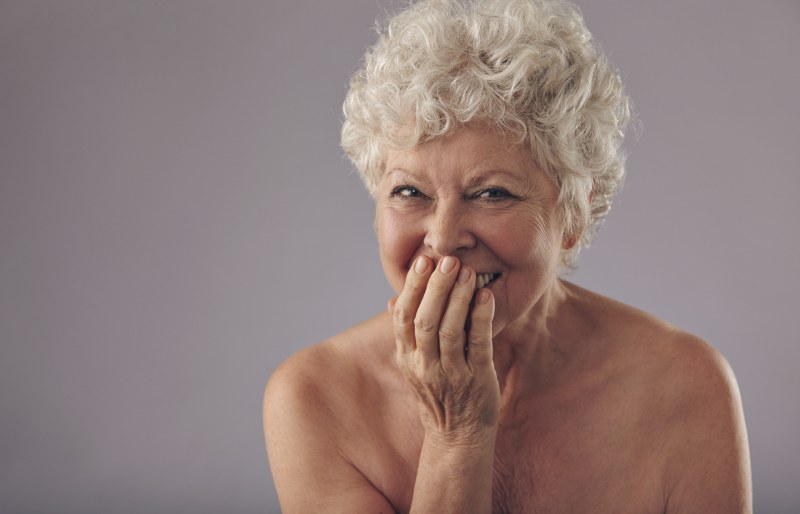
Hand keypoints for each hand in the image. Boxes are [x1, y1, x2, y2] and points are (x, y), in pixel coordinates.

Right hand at [390, 255, 499, 445]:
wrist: (457, 436)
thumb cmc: (439, 392)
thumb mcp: (414, 365)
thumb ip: (406, 333)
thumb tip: (392, 300)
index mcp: (407, 358)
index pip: (403, 318)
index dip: (412, 288)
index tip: (422, 262)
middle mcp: (425, 365)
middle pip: (425, 320)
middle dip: (435, 287)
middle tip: (447, 260)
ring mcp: (451, 373)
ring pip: (449, 330)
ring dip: (458, 298)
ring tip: (468, 272)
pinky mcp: (477, 378)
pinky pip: (478, 344)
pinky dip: (481, 318)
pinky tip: (486, 297)